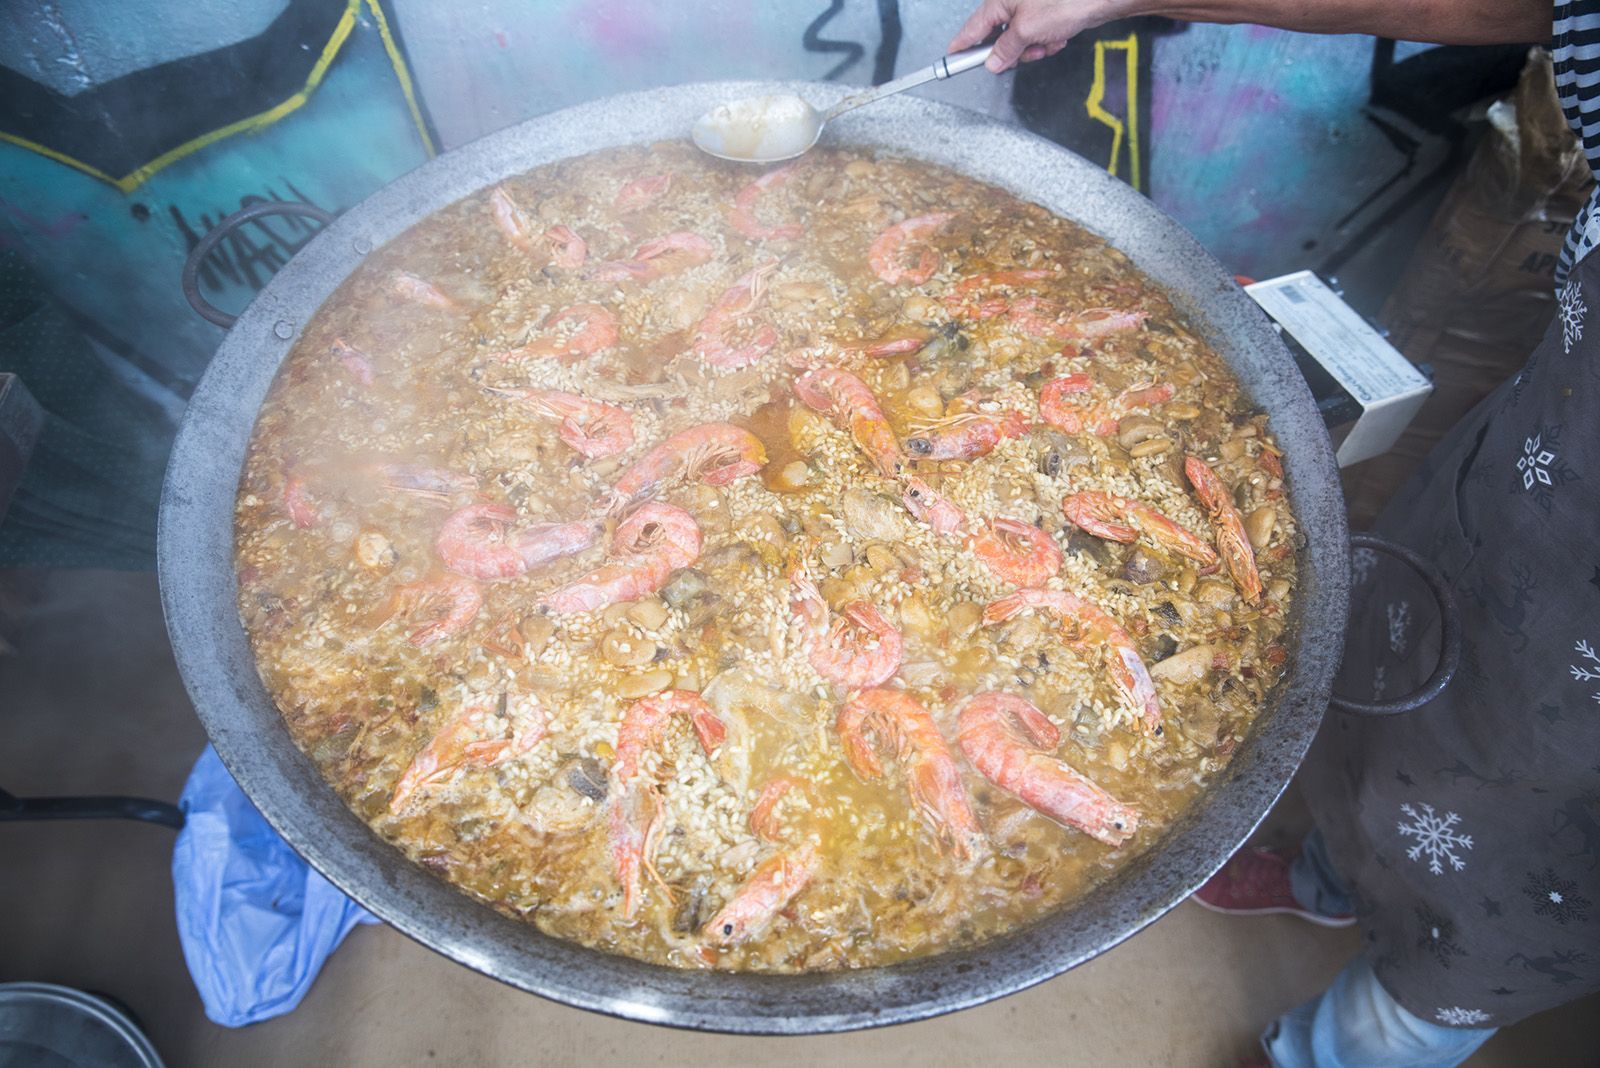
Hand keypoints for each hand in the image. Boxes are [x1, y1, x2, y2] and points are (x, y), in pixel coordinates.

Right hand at [949, 0, 1127, 72]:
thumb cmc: (1066, 2)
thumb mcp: (1027, 31)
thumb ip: (1005, 49)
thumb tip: (993, 61)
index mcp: (1000, 0)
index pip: (973, 27)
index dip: (962, 44)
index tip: (952, 57)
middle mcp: (1012, 2)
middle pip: (999, 38)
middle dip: (1014, 51)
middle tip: (1026, 51)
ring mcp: (1030, 9)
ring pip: (1020, 41)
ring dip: (1034, 48)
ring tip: (1048, 41)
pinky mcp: (1046, 15)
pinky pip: (1037, 37)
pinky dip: (1047, 41)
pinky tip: (1058, 37)